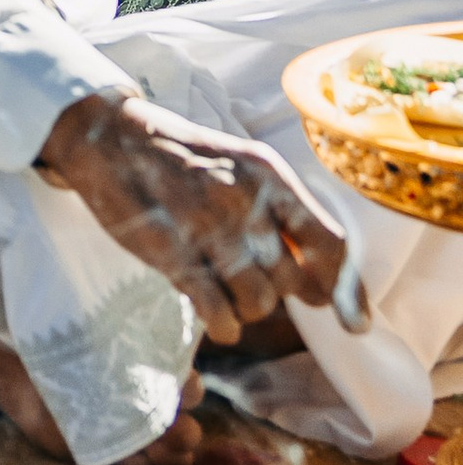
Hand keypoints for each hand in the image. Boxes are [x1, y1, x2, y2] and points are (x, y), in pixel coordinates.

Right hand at [38, 89, 355, 346]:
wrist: (112, 139)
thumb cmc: (184, 160)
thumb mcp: (241, 168)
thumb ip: (283, 213)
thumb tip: (323, 277)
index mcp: (270, 175)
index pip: (331, 243)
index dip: (347, 289)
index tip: (353, 323)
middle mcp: (246, 201)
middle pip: (292, 282)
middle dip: (277, 292)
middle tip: (251, 281)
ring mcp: (208, 228)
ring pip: (258, 301)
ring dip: (246, 308)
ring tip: (224, 291)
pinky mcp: (172, 254)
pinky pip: (218, 312)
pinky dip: (223, 325)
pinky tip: (214, 318)